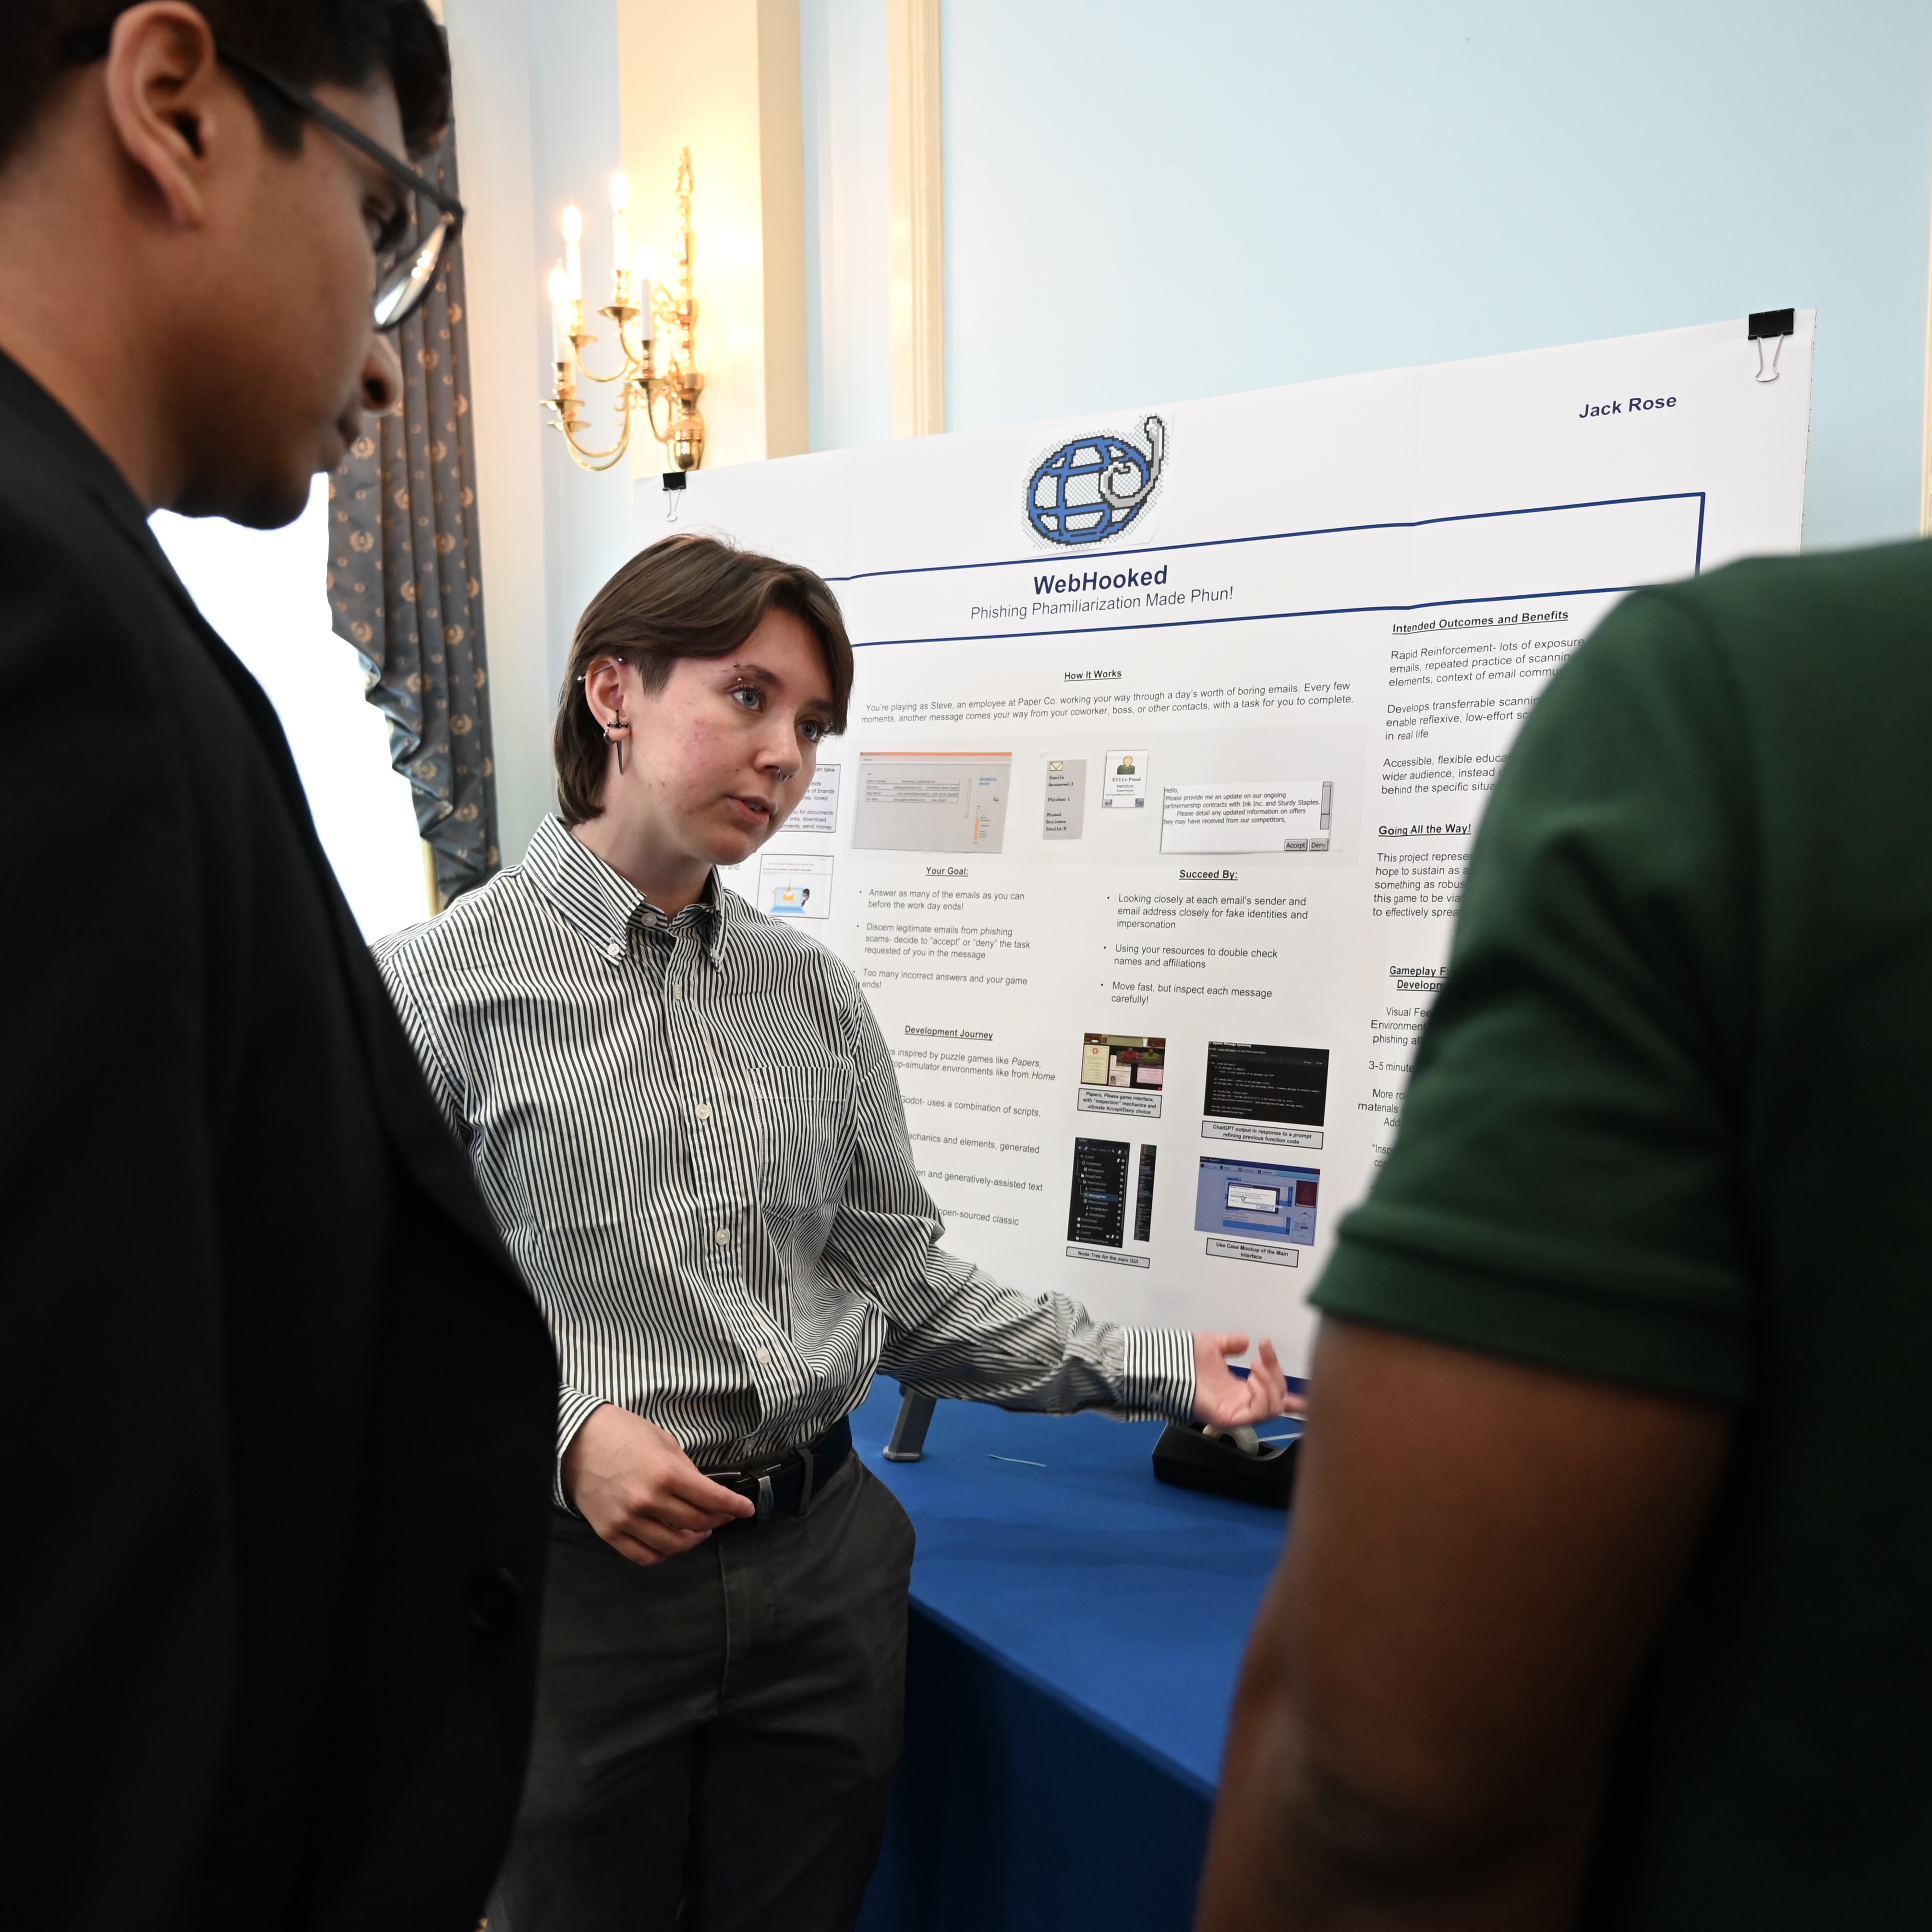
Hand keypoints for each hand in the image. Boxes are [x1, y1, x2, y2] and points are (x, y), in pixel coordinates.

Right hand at [562, 1403, 753, 1566]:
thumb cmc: (622, 1434)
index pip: (712, 1500)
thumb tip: (706, 1491)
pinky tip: (671, 1542)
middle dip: (717, 1521)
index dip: (735, 1507)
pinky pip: (644, 1556)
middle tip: (722, 1516)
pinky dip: (663, 1554)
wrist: (576, 1441)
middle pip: (697, 1524)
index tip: (746, 1509)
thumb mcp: (664, 1442)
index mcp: (666, 1474)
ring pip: (673, 1546)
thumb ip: (686, 1470)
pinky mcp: (610, 1532)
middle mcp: (649, 1501)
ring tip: (698, 1530)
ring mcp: (628, 1520)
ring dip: (693, 1540)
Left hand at [1192, 1333, 1301, 1428]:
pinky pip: (1258, 1414)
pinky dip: (1261, 1395)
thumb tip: (1246, 1341)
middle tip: (1263, 1357)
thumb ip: (1231, 1344)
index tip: (1303, 1386)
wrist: (1167, 1365)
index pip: (1273, 1399)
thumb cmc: (1186, 1358)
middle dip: (1277, 1376)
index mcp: (1240, 1391)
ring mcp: (1236, 1414)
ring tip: (1256, 1365)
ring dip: (1271, 1384)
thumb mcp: (1214, 1346)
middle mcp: (1242, 1404)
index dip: (1292, 1398)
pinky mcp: (1229, 1419)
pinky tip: (1251, 1379)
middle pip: (1278, 1401)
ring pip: (1273, 1409)